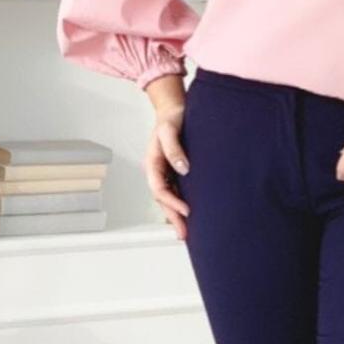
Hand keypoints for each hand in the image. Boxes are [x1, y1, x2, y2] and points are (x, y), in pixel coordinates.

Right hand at [144, 103, 190, 239]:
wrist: (175, 108)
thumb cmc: (172, 117)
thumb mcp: (170, 130)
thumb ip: (174, 149)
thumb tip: (184, 168)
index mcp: (152, 162)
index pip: (159, 189)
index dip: (171, 201)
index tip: (187, 210)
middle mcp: (158, 170)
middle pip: (163, 199)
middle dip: (173, 217)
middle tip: (184, 234)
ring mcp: (167, 171)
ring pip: (170, 197)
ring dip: (176, 214)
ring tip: (187, 231)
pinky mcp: (176, 170)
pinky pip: (177, 190)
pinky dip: (182, 202)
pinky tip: (191, 213)